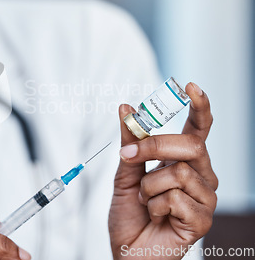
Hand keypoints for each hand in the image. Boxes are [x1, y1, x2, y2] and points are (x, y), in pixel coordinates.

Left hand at [109, 83, 217, 259]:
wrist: (127, 250)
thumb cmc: (130, 214)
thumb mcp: (124, 173)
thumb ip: (130, 142)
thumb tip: (126, 108)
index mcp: (184, 161)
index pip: (198, 130)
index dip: (199, 107)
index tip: (189, 86)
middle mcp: (200, 176)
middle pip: (190, 145)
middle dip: (154, 146)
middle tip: (129, 156)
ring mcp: (205, 199)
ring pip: (179, 173)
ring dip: (148, 186)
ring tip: (144, 201)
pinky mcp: (202, 220)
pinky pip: (175, 198)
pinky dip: (154, 206)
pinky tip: (155, 216)